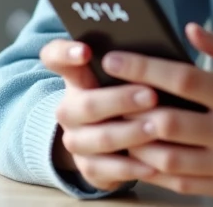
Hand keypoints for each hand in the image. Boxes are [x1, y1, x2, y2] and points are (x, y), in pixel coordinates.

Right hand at [39, 39, 159, 190]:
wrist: (111, 142)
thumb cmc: (126, 95)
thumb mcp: (123, 76)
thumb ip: (130, 60)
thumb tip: (158, 41)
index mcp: (75, 77)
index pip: (54, 57)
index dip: (65, 53)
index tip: (85, 51)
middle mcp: (69, 109)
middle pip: (86, 104)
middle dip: (120, 100)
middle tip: (150, 95)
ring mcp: (76, 140)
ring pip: (98, 138)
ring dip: (128, 133)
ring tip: (155, 128)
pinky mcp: (88, 168)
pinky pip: (106, 170)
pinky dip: (131, 167)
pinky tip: (154, 164)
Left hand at [107, 23, 212, 201]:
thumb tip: (191, 30)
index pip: (186, 80)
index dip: (145, 68)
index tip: (114, 59)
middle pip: (169, 122)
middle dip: (129, 106)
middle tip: (104, 92)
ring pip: (168, 158)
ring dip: (135, 141)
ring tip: (115, 122)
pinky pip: (180, 183)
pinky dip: (152, 169)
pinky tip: (136, 152)